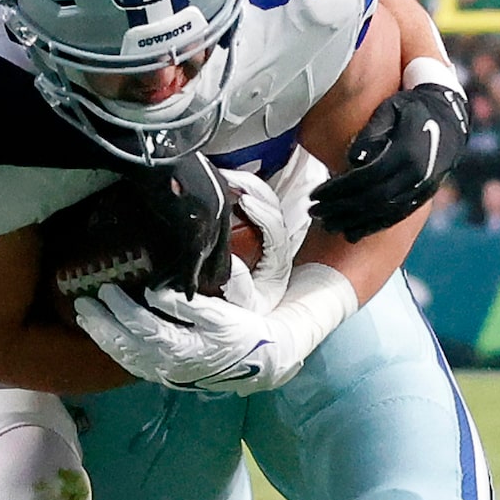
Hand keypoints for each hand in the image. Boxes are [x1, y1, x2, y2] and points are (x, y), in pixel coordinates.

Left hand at [74, 283, 293, 394]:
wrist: (258, 364)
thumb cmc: (241, 333)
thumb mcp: (220, 314)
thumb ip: (186, 305)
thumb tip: (153, 292)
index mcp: (182, 348)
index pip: (141, 326)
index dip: (120, 308)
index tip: (105, 289)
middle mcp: (168, 365)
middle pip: (125, 344)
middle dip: (100, 323)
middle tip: (82, 302)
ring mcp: (165, 373)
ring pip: (125, 357)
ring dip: (102, 337)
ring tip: (85, 317)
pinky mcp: (165, 375)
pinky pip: (132, 365)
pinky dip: (114, 350)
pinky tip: (104, 337)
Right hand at [218, 159, 314, 310]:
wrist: (250, 324)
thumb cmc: (249, 315)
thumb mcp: (245, 307)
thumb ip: (240, 289)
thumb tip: (230, 263)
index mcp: (278, 262)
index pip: (275, 228)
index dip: (262, 212)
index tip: (243, 201)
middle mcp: (276, 246)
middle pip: (272, 206)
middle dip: (253, 188)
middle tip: (230, 177)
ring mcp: (266, 237)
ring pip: (262, 202)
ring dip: (245, 185)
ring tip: (224, 175)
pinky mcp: (254, 234)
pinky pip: (249, 207)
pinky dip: (236, 192)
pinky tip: (221, 184)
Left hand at [311, 81, 466, 239]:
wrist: (451, 118)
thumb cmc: (412, 108)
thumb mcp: (391, 108)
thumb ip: (372, 131)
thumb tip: (352, 157)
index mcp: (407, 152)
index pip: (365, 178)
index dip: (338, 189)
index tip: (315, 194)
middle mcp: (416, 175)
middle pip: (372, 200)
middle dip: (340, 209)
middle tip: (313, 212)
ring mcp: (421, 189)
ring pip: (383, 214)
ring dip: (353, 222)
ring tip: (327, 225)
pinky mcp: (422, 197)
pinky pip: (395, 218)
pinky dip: (372, 227)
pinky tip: (351, 233)